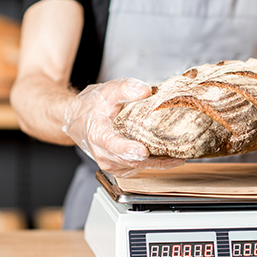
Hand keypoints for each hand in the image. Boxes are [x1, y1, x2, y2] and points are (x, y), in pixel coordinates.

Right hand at [62, 78, 184, 176]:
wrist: (78, 119)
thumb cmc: (93, 105)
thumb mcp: (108, 91)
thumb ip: (126, 88)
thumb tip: (145, 90)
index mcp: (98, 134)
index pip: (112, 144)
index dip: (128, 149)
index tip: (143, 151)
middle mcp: (103, 153)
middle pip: (130, 160)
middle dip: (153, 157)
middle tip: (177, 151)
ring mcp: (111, 163)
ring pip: (138, 166)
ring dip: (157, 160)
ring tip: (178, 151)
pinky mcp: (119, 167)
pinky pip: (140, 168)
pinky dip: (154, 162)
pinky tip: (168, 154)